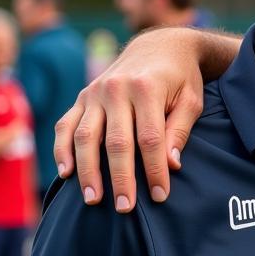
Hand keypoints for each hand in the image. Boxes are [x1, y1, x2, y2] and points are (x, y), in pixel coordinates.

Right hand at [53, 29, 205, 211]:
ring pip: (85, 137)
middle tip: (125, 208)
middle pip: (116, 142)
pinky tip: (66, 173)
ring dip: (87, 171)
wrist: (159, 47)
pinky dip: (63, 150)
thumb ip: (179, 131)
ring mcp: (95, 93)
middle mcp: (116, 90)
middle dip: (120, 179)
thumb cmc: (181, 79)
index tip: (160, 196)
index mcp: (147, 89)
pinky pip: (66, 126)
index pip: (150, 139)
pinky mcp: (82, 98)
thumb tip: (171, 165)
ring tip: (93, 200)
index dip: (154, 170)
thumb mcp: (191, 101)